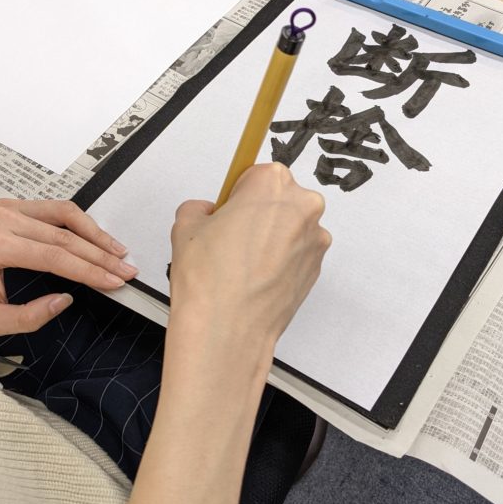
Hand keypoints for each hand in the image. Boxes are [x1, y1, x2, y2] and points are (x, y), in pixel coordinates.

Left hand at [0, 199, 137, 334]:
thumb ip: (29, 317)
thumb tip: (65, 300)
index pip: (54, 256)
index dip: (89, 270)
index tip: (114, 281)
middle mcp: (3, 220)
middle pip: (65, 236)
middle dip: (101, 256)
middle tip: (126, 270)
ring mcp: (10, 208)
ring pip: (66, 215)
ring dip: (97, 235)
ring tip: (119, 253)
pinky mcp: (17, 205)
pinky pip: (58, 209)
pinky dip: (83, 224)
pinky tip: (99, 239)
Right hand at [168, 163, 330, 354]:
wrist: (227, 330)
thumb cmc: (209, 278)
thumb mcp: (185, 226)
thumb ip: (200, 208)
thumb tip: (208, 213)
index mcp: (272, 184)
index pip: (257, 173)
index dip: (239, 192)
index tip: (231, 206)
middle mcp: (302, 207)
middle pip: (279, 199)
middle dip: (258, 213)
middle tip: (230, 238)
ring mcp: (314, 240)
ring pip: (289, 228)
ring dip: (271, 238)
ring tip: (240, 264)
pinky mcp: (317, 268)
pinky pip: (296, 254)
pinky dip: (280, 261)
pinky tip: (255, 279)